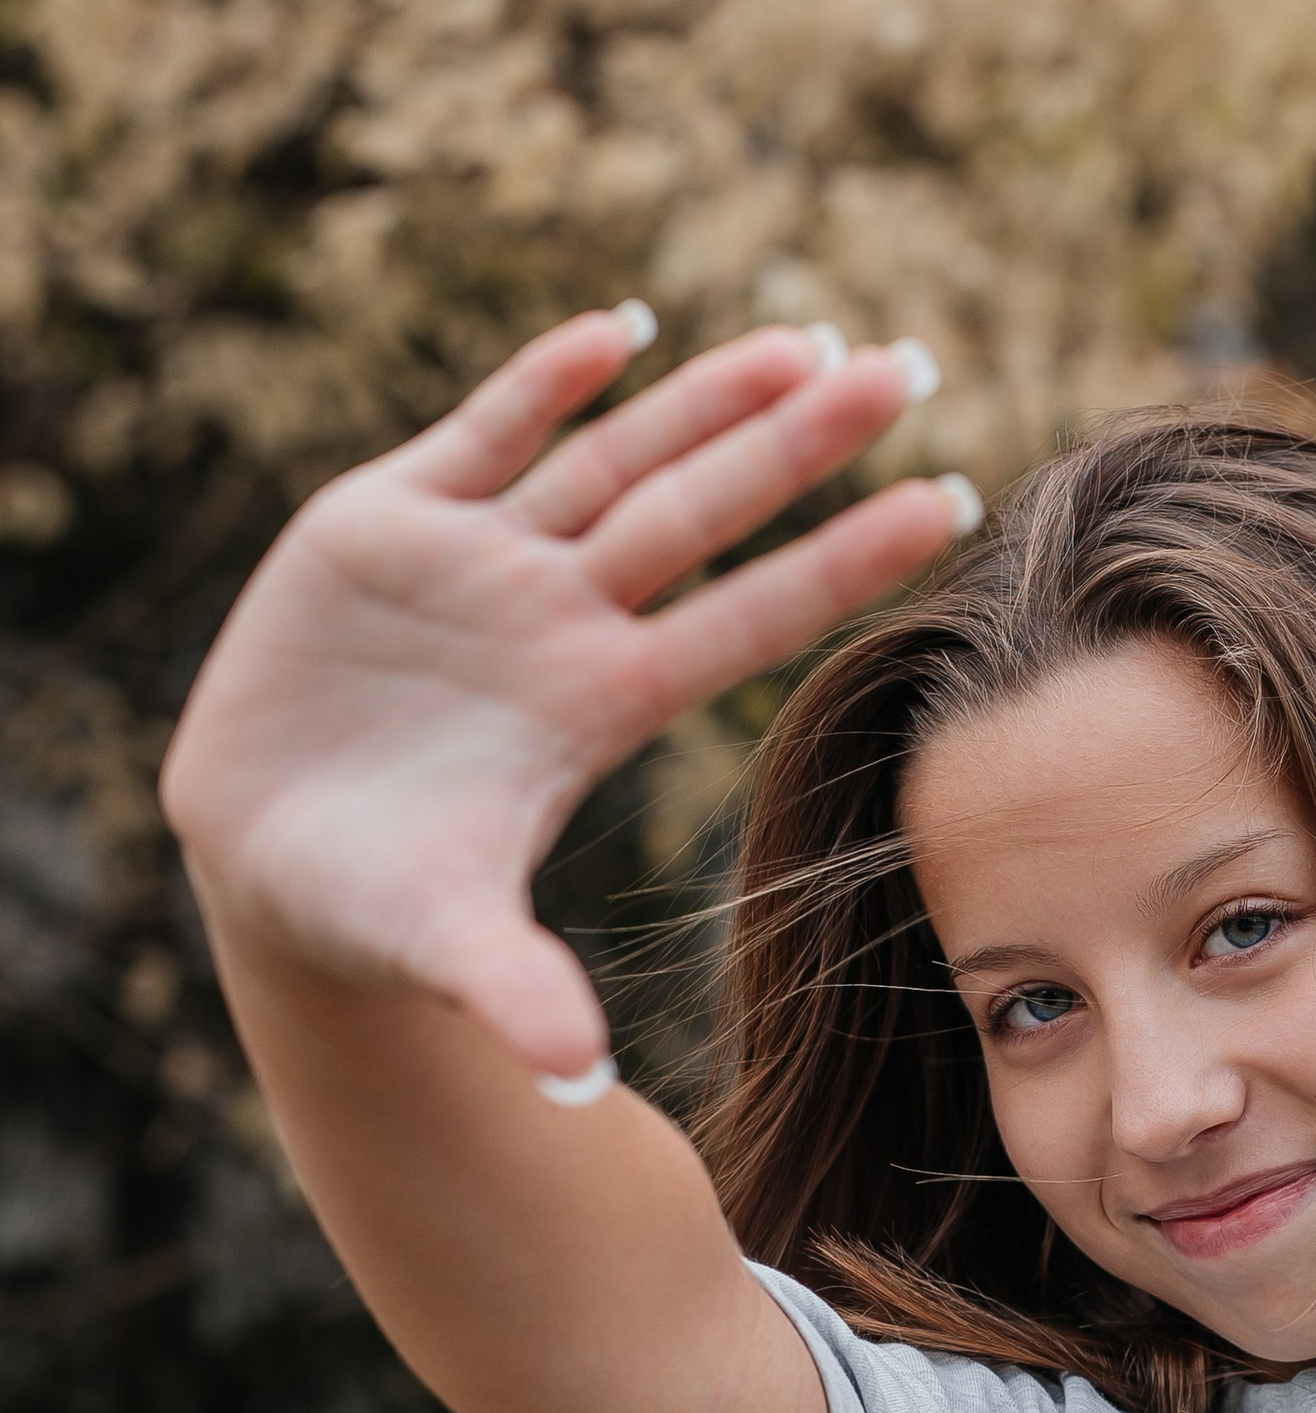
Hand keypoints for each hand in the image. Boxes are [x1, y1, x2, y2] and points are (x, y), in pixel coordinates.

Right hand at [161, 308, 971, 1077]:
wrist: (267, 857)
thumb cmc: (375, 907)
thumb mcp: (445, 946)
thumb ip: (516, 996)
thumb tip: (577, 1082)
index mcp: (597, 703)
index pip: (749, 619)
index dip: (845, 561)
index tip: (951, 502)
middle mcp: (561, 618)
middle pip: (706, 511)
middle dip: (801, 441)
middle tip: (913, 365)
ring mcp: (482, 562)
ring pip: (618, 455)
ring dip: (705, 396)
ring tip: (805, 338)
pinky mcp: (388, 519)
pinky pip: (483, 433)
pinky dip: (546, 378)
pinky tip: (624, 329)